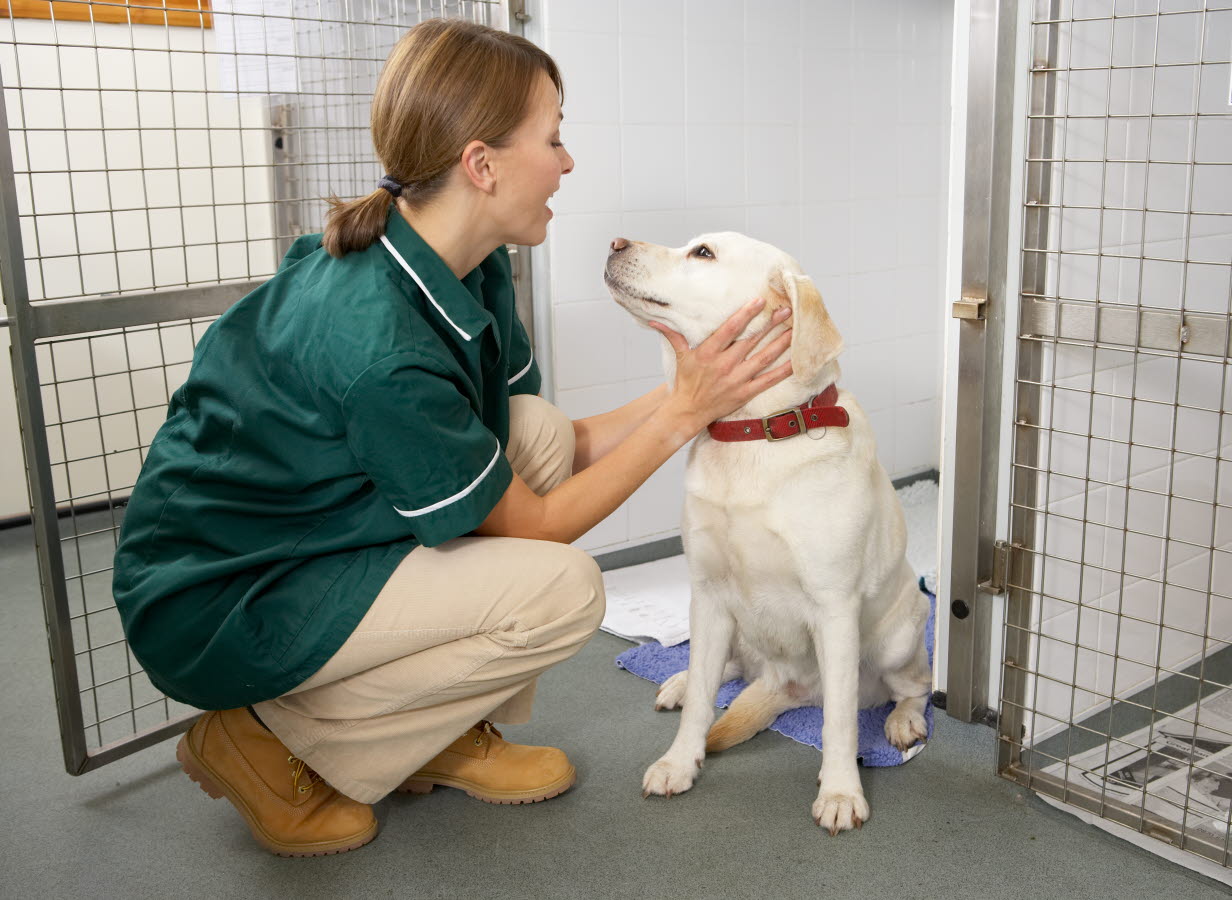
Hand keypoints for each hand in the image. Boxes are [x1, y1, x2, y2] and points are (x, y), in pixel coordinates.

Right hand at [649, 297, 793, 433]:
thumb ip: (673, 335)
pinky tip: (796, 361)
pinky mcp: (744, 393)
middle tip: (786, 309)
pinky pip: (768, 381)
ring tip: (795, 329)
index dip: (746, 315)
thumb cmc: (685, 382)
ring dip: (780, 343)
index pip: (729, 330)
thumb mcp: (680, 356)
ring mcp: (736, 380)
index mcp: (708, 353)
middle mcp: (724, 365)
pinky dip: (783, 371)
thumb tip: (656, 321)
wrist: (688, 412)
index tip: (760, 301)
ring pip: (763, 358)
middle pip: (751, 341)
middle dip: (770, 324)